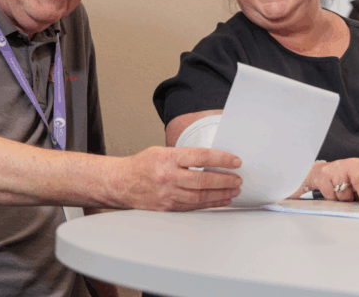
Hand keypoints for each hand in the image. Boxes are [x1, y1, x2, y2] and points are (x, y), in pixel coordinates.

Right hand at [110, 146, 241, 210]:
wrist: (120, 183)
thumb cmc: (141, 165)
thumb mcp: (162, 151)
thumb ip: (184, 156)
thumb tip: (210, 159)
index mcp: (168, 158)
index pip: (201, 156)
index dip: (221, 159)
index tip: (235, 161)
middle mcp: (168, 177)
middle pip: (203, 180)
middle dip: (224, 180)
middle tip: (238, 179)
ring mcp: (167, 194)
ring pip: (200, 196)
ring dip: (220, 194)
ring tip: (234, 190)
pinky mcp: (167, 207)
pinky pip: (192, 207)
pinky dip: (209, 204)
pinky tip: (220, 200)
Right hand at [290, 158, 358, 206]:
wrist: (322, 172)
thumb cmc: (346, 178)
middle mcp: (351, 165)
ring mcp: (336, 169)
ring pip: (344, 192)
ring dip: (345, 200)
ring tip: (343, 196)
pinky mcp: (324, 175)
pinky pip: (331, 195)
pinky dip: (334, 199)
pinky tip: (333, 193)